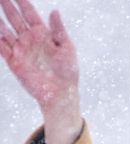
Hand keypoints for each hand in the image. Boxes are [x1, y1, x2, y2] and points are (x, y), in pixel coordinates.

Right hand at [0, 0, 81, 143]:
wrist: (60, 94)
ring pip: (5, 29)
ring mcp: (21, 50)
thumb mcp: (67, 49)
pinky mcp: (14, 61)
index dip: (22, 2)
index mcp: (43, 35)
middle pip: (15, 18)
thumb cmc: (68, 72)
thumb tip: (55, 11)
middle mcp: (30, 40)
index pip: (30, 14)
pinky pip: (1, 46)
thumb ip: (59, 30)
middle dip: (7, 5)